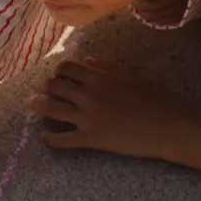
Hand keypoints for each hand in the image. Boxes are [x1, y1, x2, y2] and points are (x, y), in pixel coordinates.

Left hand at [30, 58, 190, 159]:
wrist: (166, 127)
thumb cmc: (153, 100)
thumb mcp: (130, 77)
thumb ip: (106, 67)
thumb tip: (85, 61)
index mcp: (98, 77)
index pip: (66, 68)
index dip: (58, 71)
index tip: (58, 76)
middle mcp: (88, 95)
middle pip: (53, 86)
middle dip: (45, 87)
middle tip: (42, 91)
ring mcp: (87, 118)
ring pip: (51, 109)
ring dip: (39, 106)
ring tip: (34, 106)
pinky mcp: (90, 139)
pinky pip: (61, 139)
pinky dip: (49, 138)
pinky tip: (45, 137)